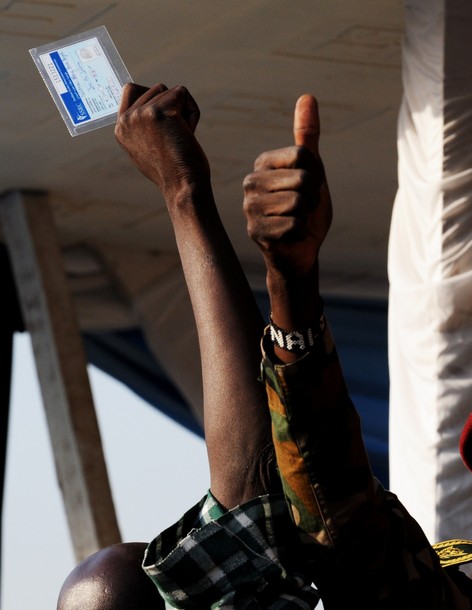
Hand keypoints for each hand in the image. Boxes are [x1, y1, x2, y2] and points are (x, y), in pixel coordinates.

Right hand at [115, 83, 210, 201]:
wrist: (182, 187)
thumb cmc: (172, 172)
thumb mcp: (148, 147)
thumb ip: (144, 126)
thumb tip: (151, 103)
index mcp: (121, 128)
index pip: (130, 89)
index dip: (152, 95)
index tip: (166, 112)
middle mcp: (127, 119)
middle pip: (156, 89)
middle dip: (172, 107)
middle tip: (175, 136)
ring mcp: (140, 114)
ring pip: (170, 91)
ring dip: (183, 111)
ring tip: (181, 137)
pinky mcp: (158, 111)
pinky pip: (182, 93)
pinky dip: (192, 112)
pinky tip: (188, 133)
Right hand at [243, 95, 331, 278]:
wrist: (300, 251)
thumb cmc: (306, 210)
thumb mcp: (312, 171)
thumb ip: (307, 136)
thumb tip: (307, 96)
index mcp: (263, 163)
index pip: (305, 155)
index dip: (317, 175)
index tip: (309, 188)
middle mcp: (251, 182)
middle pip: (303, 178)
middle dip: (313, 197)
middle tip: (303, 209)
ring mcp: (250, 208)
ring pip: (299, 202)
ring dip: (307, 217)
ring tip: (296, 221)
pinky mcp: (256, 232)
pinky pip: (295, 225)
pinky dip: (301, 234)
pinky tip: (290, 237)